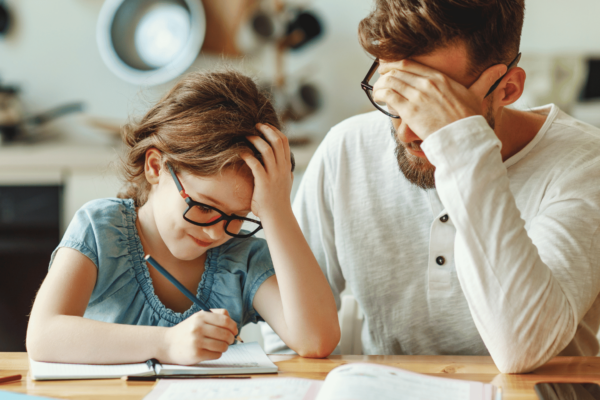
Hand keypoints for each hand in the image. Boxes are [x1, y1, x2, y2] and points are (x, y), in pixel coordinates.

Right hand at [163, 309, 237, 364]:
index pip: (225, 319)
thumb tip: (233, 323)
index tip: (235, 330)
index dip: (233, 326)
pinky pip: (216, 355)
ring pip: (223, 345)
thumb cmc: (186, 331)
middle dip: (231, 338)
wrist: (166, 344)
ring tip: (220, 346)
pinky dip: (217, 354)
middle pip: (226, 333)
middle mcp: (198, 328)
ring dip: (225, 347)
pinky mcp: (196, 354)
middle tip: (230, 340)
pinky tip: (211, 351)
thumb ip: (215, 316)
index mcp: (200, 316)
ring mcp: (196, 341)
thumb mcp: (198, 318)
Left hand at [241, 123, 293, 218]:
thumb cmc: (278, 200)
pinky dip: (247, 155)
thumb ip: (285, 171)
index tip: (265, 126)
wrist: (277, 216)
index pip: (284, 142)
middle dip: (266, 130)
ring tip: (247, 136)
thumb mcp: (286, 182)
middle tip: (255, 125)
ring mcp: (274, 175)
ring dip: (256, 140)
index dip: (274, 130)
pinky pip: (255, 164)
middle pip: (277, 141)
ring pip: (267, 150)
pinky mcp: (264, 182)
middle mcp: (282, 168)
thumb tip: (286, 163)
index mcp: (287, 166)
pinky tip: (241, 153)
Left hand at [372, 59, 507, 139]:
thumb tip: (501, 69)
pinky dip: (379, 93)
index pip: (410, 64)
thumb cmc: (469, 119)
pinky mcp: (410, 110)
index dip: (395, 64)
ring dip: (380, 84)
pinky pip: (388, 95)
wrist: (463, 137)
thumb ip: (485, 80)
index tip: (388, 68)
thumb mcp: (477, 95)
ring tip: (377, 91)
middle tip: (379, 78)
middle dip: (385, 73)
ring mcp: (418, 96)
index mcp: (440, 78)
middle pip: (397, 70)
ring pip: (390, 81)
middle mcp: (427, 83)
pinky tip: (378, 97)